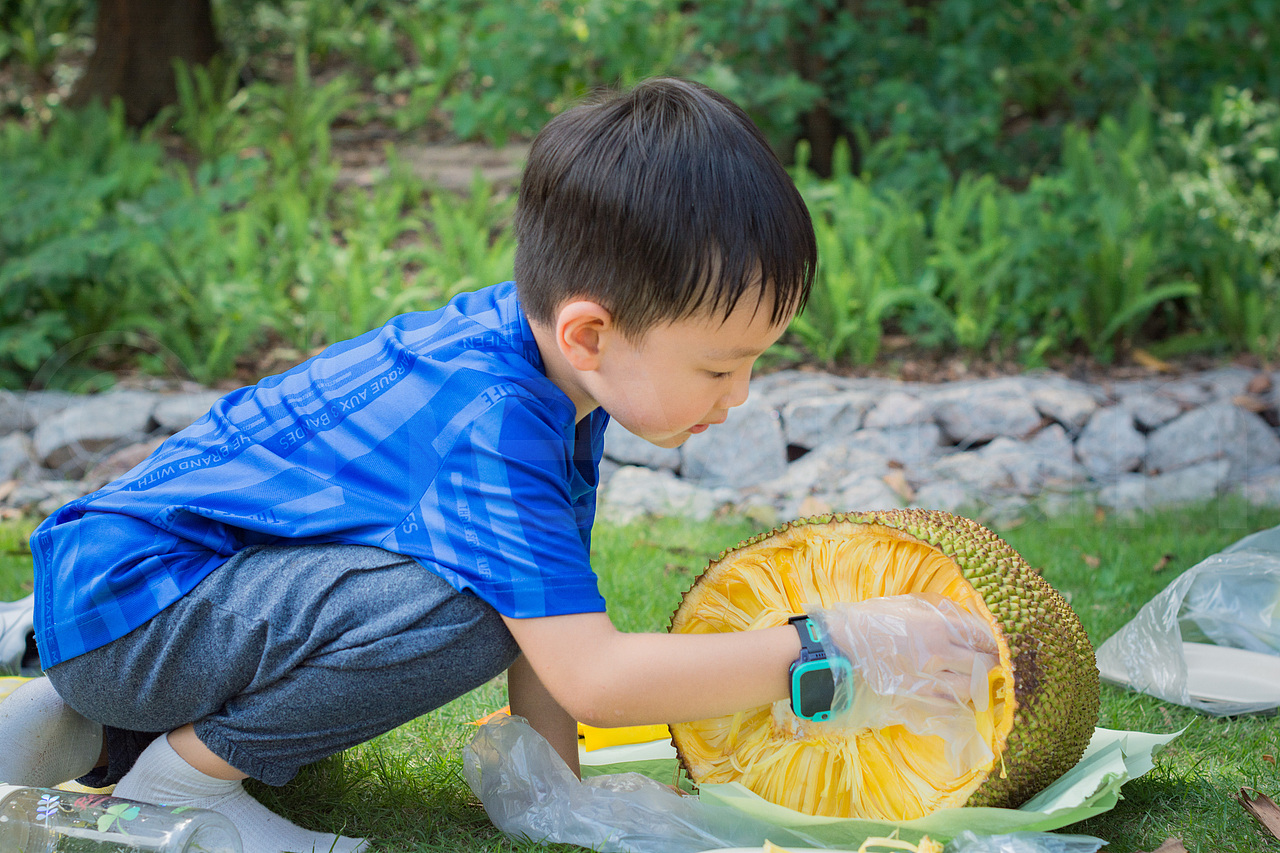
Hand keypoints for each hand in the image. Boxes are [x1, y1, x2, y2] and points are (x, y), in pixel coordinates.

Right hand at [807, 594, 1000, 773]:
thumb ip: (939, 614)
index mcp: (938, 624)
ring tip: (980, 684)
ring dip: (980, 687)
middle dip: (993, 666)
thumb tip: (966, 623)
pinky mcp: (917, 695)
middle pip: (983, 664)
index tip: (995, 645)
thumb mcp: (909, 606)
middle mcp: (939, 651)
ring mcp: (929, 676)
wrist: (842, 645)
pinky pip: (949, 703)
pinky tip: (957, 696)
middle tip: (995, 666)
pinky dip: (958, 701)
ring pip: (970, 688)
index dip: (994, 642)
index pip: (982, 635)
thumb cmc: (872, 620)